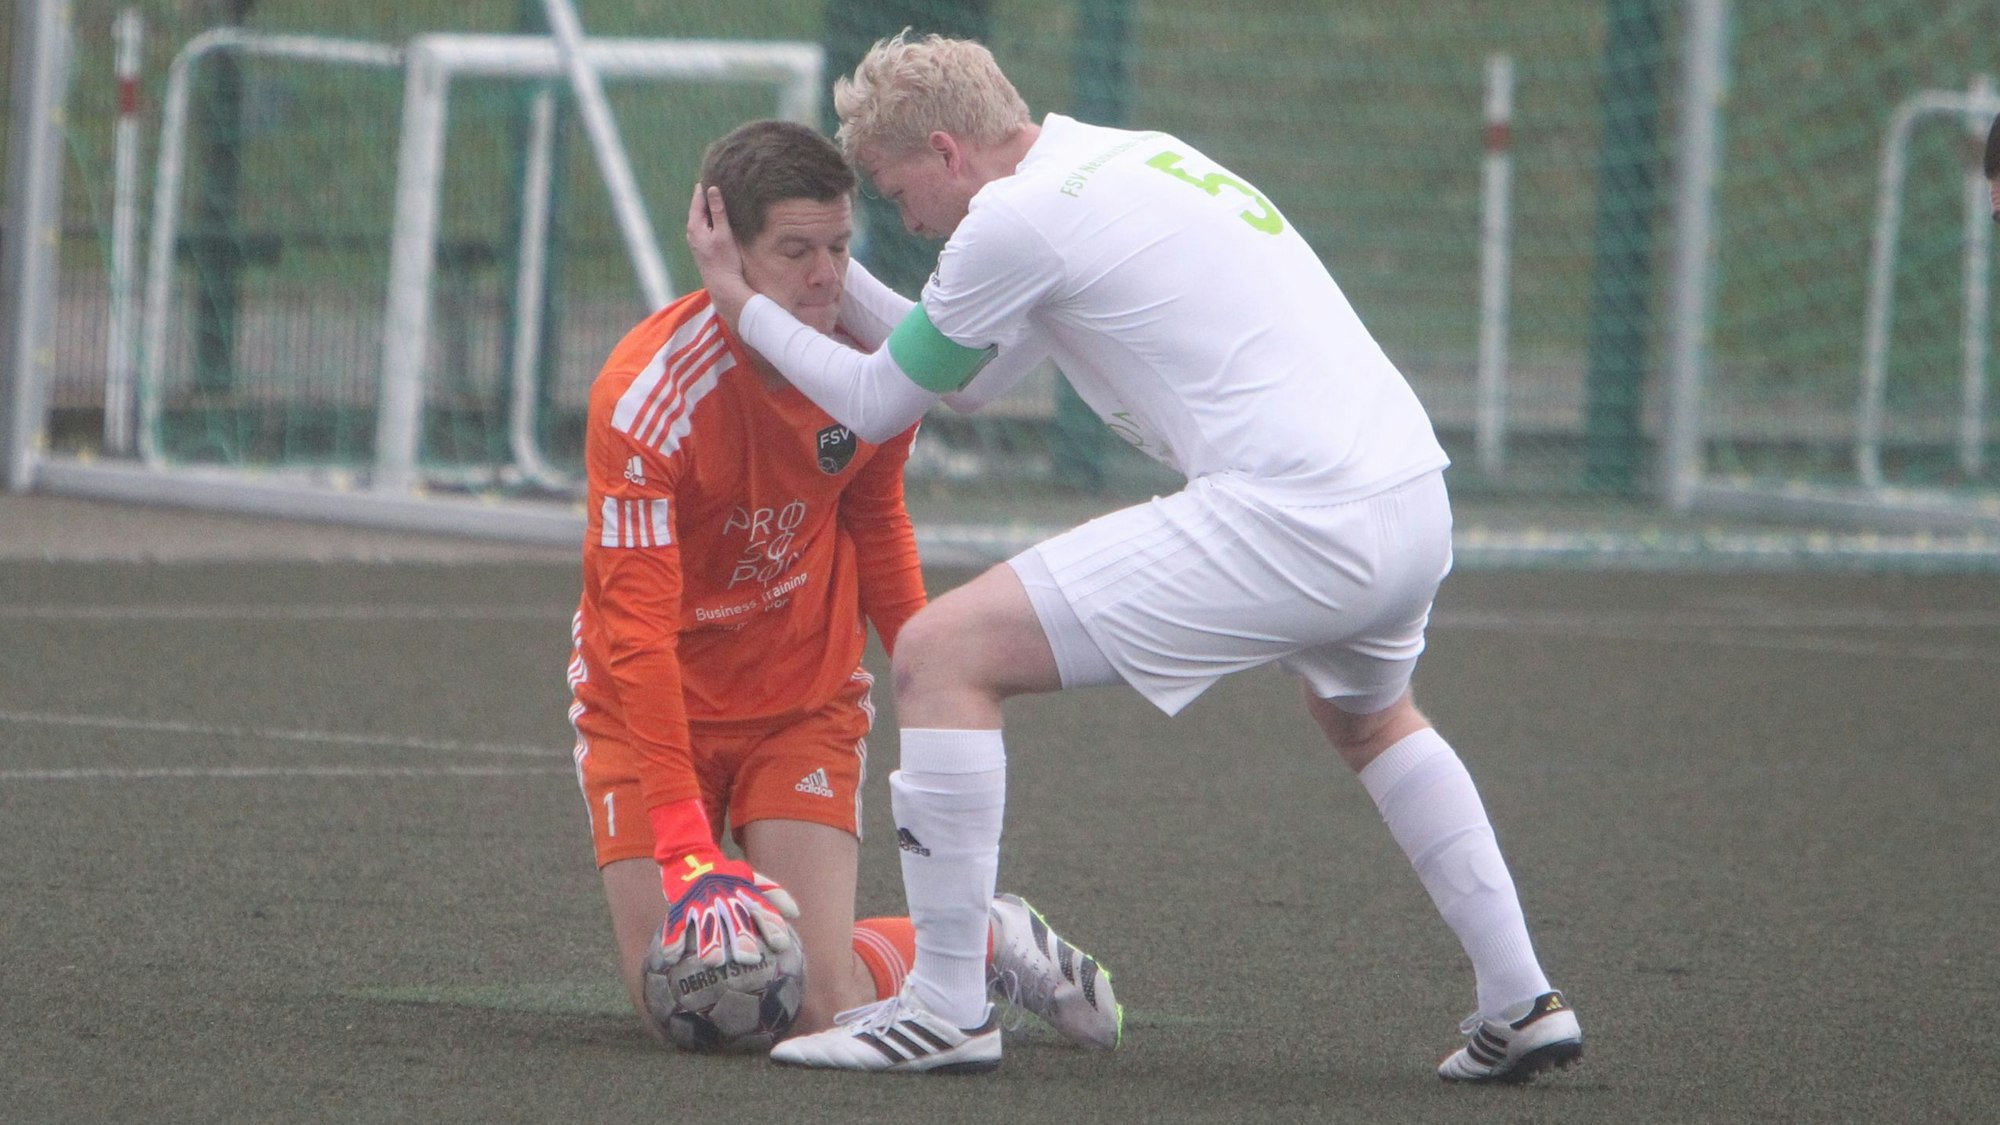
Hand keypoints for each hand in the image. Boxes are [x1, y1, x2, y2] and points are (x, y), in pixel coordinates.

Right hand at [659, 849, 799, 967]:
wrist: (690, 853)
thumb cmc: (726, 873)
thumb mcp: (752, 878)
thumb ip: (773, 894)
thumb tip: (795, 913)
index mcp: (743, 890)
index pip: (762, 908)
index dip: (772, 925)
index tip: (781, 945)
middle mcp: (725, 895)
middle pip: (735, 918)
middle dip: (743, 938)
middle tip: (750, 959)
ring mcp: (702, 900)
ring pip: (707, 923)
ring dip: (710, 942)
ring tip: (714, 962)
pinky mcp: (681, 903)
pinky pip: (675, 923)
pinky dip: (673, 939)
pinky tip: (672, 958)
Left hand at [685, 183, 753, 328]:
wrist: (723, 287)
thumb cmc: (725, 261)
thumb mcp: (723, 233)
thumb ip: (718, 211)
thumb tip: (712, 189)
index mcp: (694, 227)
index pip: (697, 200)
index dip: (704, 187)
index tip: (711, 172)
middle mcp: (692, 233)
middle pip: (698, 208)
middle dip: (706, 196)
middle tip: (715, 179)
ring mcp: (696, 242)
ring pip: (702, 218)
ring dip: (709, 207)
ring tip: (718, 194)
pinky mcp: (703, 248)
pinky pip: (705, 226)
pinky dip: (711, 218)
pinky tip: (719, 217)